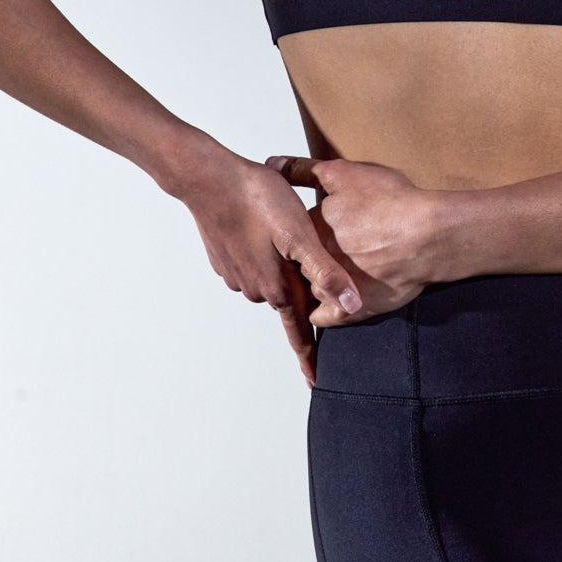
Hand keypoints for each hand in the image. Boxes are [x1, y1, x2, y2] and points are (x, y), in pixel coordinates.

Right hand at [169, 140, 367, 388]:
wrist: (208, 179)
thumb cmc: (257, 200)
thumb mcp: (300, 235)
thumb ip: (326, 273)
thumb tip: (352, 306)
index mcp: (277, 286)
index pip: (299, 332)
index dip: (309, 357)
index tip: (315, 381)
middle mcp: (256, 287)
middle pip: (290, 302)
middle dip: (304, 299)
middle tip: (319, 284)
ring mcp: (237, 274)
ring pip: (271, 280)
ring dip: (283, 270)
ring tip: (292, 249)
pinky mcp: (226, 257)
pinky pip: (254, 265)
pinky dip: (264, 256)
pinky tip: (268, 237)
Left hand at [268, 154, 450, 331]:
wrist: (426, 235)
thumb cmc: (391, 202)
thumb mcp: (344, 174)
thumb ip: (304, 170)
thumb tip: (274, 164)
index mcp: (309, 230)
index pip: (292, 234)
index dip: (305, 231)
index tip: (319, 229)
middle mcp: (314, 261)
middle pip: (298, 263)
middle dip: (306, 259)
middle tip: (327, 251)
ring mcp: (330, 288)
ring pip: (309, 289)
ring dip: (316, 283)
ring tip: (334, 274)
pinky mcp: (349, 310)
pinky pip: (323, 317)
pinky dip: (324, 311)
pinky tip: (334, 300)